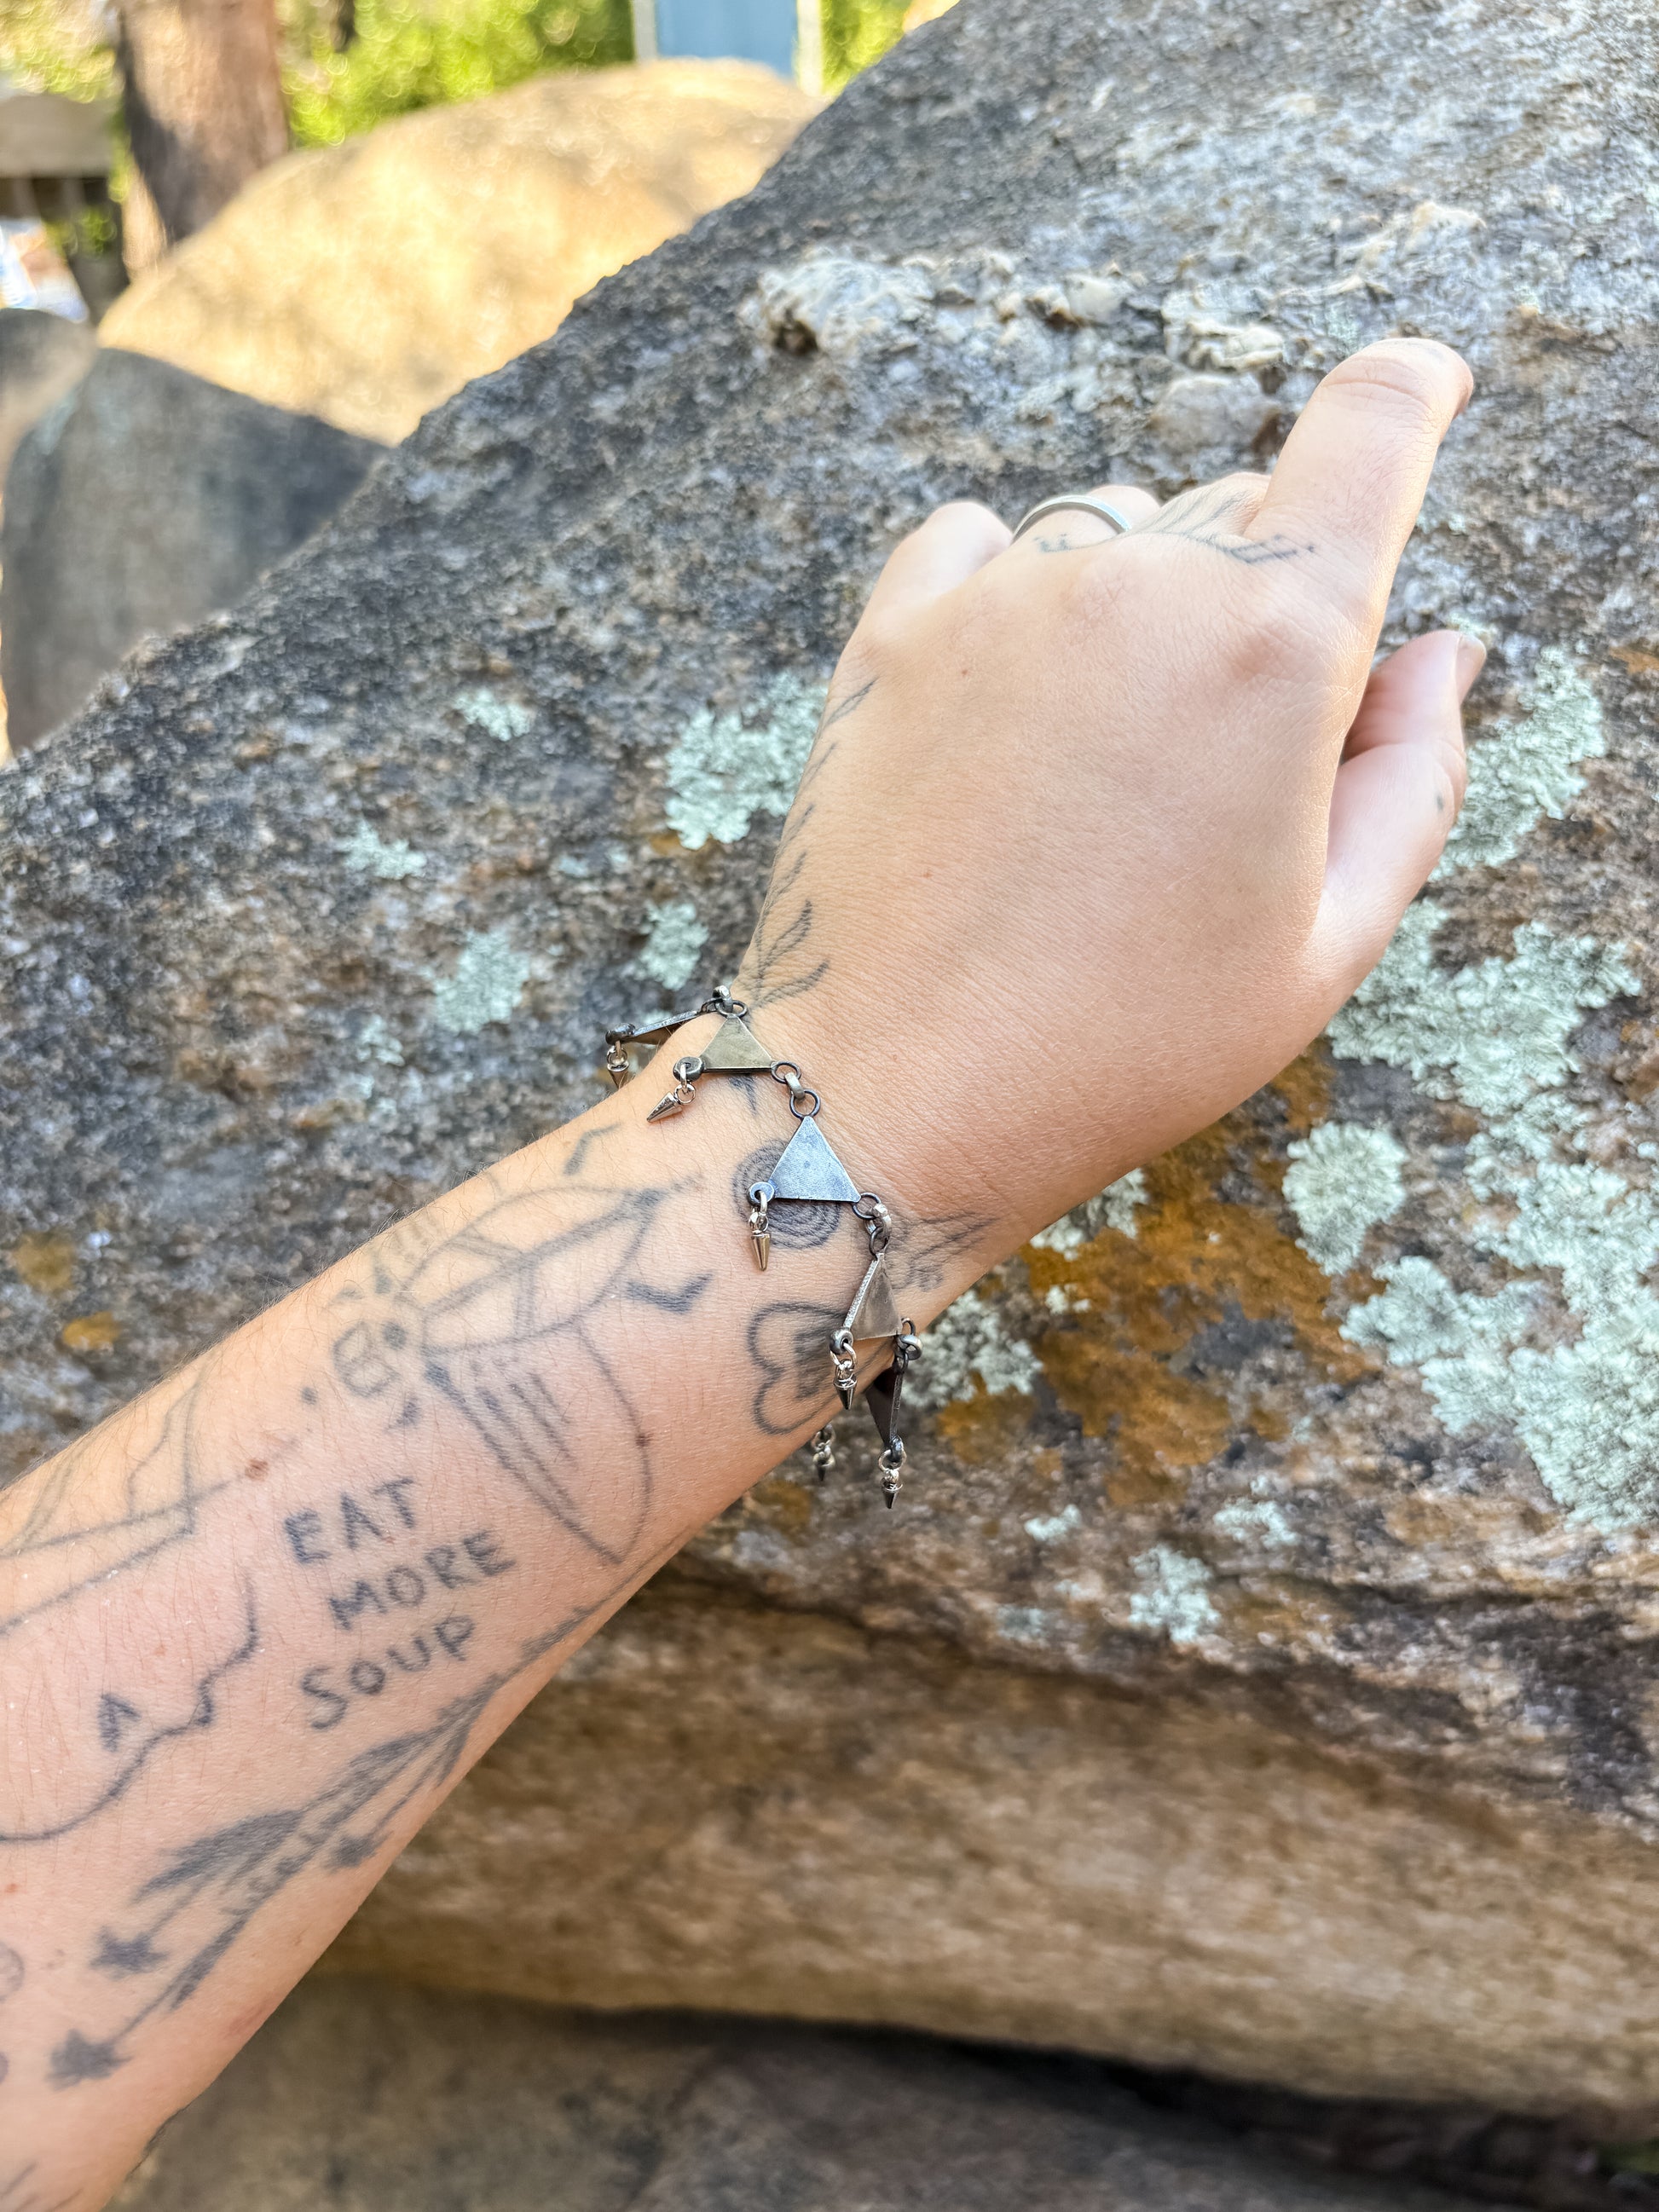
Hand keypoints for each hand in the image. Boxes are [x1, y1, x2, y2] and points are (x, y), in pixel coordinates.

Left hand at [735, 339, 1481, 1269]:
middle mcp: (1139, 580)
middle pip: (1240, 514)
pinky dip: (1012, 592)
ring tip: (1095, 775)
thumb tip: (1439, 649)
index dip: (1415, 393)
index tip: (1425, 385)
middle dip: (1257, 604)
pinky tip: (1007, 708)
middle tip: (1214, 774)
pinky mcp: (894, 631)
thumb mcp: (1325, 946)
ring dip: (1132, 606)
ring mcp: (1003, 597)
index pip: (1373, 430)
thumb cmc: (1125, 1042)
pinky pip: (981, 544)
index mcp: (1274, 644)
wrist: (895, 1091)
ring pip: (1111, 534)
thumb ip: (1414, 776)